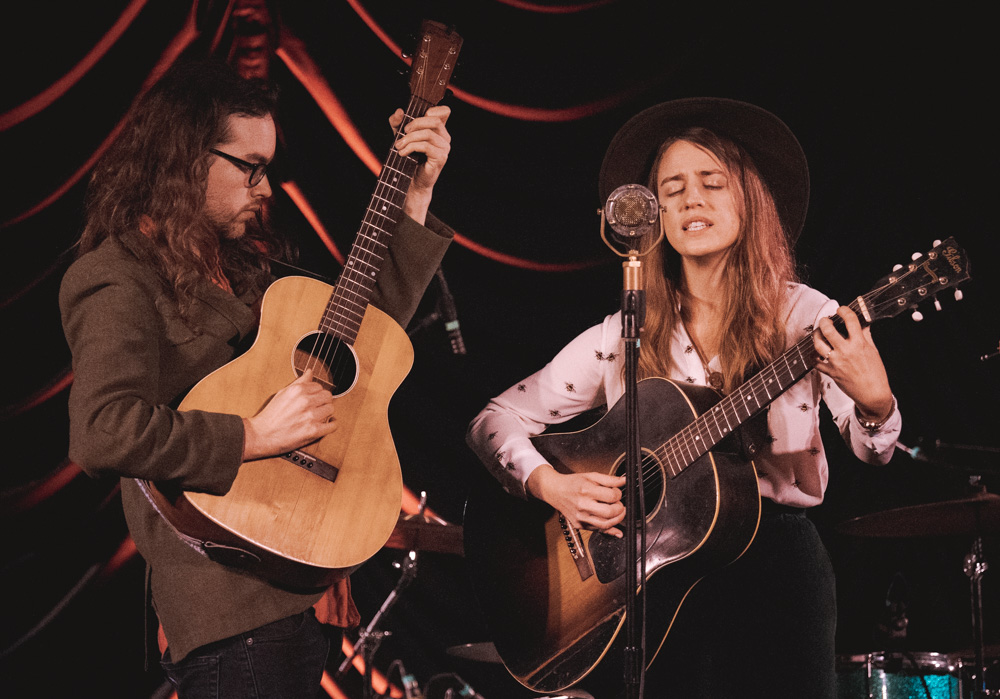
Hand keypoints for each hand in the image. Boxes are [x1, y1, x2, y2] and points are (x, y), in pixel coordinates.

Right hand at [242, 368, 336, 459]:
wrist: (262, 435)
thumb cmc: (271, 415)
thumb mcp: (283, 393)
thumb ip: (299, 382)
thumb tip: (310, 372)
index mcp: (298, 390)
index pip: (319, 387)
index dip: (316, 393)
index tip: (312, 399)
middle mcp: (305, 401)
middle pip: (328, 397)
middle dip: (323, 402)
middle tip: (317, 408)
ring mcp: (311, 416)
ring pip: (331, 410)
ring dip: (326, 413)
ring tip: (318, 416)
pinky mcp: (314, 431)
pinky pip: (332, 425)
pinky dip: (331, 425)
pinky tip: (326, 424)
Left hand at [389, 105, 451, 224]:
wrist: (412, 182)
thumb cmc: (409, 159)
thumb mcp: (400, 136)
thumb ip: (398, 123)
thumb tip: (399, 111)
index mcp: (439, 130)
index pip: (444, 112)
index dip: (434, 109)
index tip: (418, 115)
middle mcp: (444, 137)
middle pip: (434, 120)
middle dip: (415, 123)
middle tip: (403, 132)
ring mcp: (444, 148)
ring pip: (428, 134)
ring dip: (409, 138)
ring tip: (398, 146)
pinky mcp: (440, 158)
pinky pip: (426, 146)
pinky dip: (411, 147)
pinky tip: (403, 153)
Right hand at [526, 464, 626, 537]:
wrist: (555, 491)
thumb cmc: (572, 483)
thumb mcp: (591, 476)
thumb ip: (609, 479)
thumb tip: (624, 481)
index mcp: (586, 490)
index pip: (611, 496)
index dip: (618, 494)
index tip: (617, 492)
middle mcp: (583, 505)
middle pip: (609, 512)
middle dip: (620, 509)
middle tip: (620, 504)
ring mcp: (581, 517)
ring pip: (605, 524)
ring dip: (617, 520)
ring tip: (618, 513)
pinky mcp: (579, 525)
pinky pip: (597, 530)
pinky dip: (610, 530)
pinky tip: (616, 529)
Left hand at [813, 306, 893, 420]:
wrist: (872, 393)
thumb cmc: (875, 373)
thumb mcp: (873, 350)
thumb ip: (865, 335)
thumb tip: (862, 322)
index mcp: (859, 344)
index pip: (850, 320)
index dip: (844, 311)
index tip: (841, 310)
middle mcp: (846, 351)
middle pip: (828, 330)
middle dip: (824, 321)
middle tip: (825, 320)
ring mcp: (836, 362)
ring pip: (818, 344)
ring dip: (816, 336)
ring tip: (818, 333)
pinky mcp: (830, 372)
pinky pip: (815, 361)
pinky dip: (813, 355)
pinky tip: (815, 351)